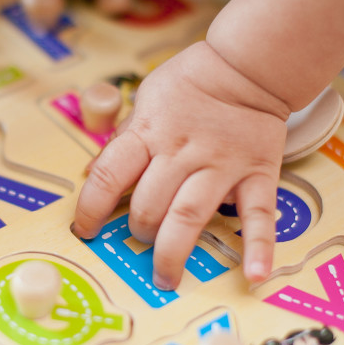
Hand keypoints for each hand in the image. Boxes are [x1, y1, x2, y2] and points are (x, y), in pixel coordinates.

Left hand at [73, 41, 290, 288]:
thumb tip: (91, 173)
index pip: (109, 175)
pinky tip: (254, 276)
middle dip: (137, 230)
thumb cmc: (188, 83)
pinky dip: (258, 247)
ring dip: (173, 252)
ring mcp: (220, 165)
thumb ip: (122, 138)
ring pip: (190, 215)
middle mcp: (180, 152)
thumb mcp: (145, 99)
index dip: (90, 208)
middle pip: (149, 204)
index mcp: (147, 132)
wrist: (244, 67)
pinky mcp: (257, 173)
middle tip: (139, 240)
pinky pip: (258, 214)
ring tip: (165, 277)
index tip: (84, 230)